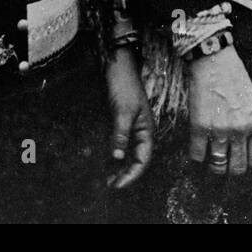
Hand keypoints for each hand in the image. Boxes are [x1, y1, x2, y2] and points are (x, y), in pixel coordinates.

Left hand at [105, 47, 154, 188]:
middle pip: (136, 160)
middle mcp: (141, 131)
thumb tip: (118, 157)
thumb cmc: (123, 85)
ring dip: (118, 167)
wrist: (117, 65)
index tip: (117, 185)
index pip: (143, 160)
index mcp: (147, 130)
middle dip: (125, 174)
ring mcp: (131, 127)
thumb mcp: (122, 111)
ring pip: (128, 153)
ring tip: (106, 178)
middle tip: (109, 186)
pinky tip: (104, 160)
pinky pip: (120, 144)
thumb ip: (121, 134)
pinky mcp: (121, 122)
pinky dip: (113, 154)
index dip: (131, 175)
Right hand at [185, 46, 251, 175]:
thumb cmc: (234, 76)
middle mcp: (240, 131)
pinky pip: (197, 154)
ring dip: (213, 165)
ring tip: (210, 159)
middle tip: (224, 164)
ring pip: (217, 165)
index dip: (247, 165)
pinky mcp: (200, 127)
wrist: (214, 60)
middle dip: (230, 169)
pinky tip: (197, 148)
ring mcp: (219, 130)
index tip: (240, 162)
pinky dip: (197, 156)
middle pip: (237, 167)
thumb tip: (245, 141)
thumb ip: (250, 123)